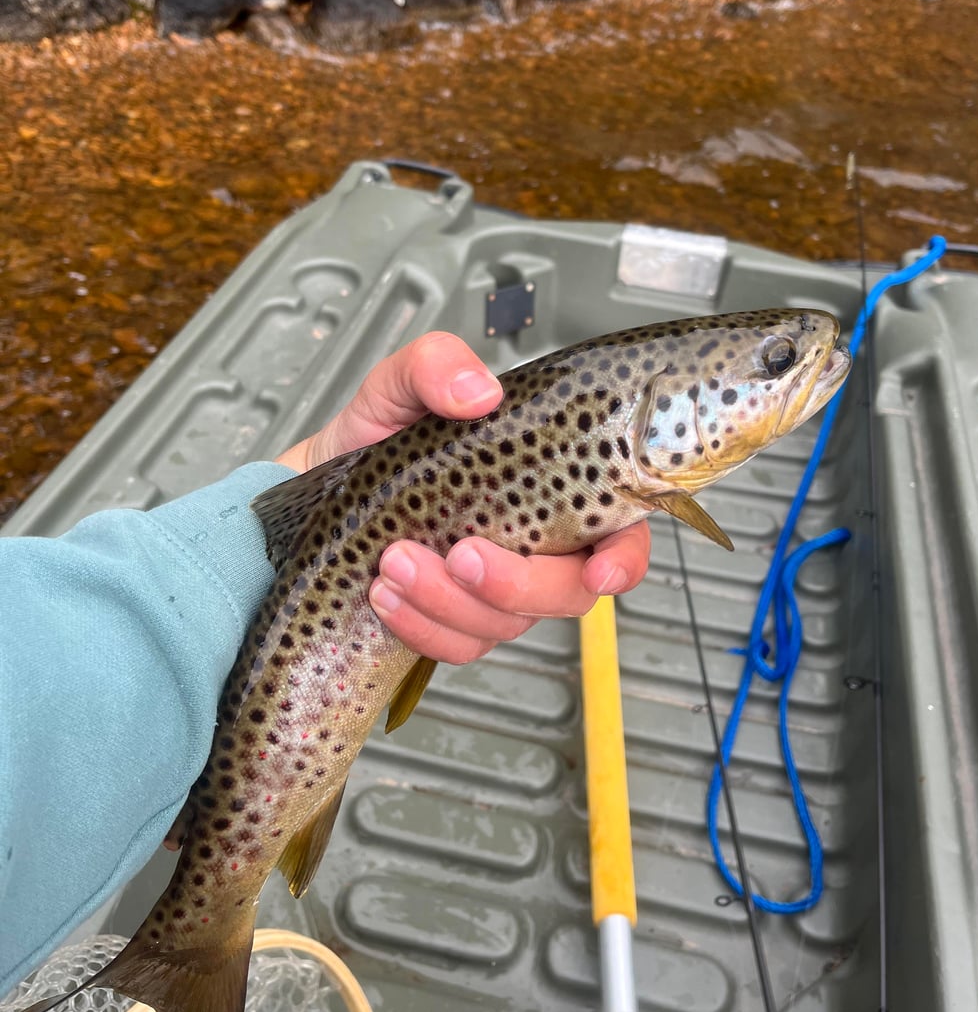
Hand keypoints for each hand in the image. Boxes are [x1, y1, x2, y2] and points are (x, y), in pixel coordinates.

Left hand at [276, 332, 650, 663]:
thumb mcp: (401, 382)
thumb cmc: (380, 432)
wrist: (319, 483)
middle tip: (459, 552)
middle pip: (568, 592)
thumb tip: (478, 391)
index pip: (619, 532)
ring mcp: (498, 590)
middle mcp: (537, 542)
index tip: (599, 569)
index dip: (623, 559)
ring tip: (394, 559)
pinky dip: (421, 626)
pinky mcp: (455, 623)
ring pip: (507, 624)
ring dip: (450, 601)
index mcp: (552, 484)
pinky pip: (458, 647)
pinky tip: (385, 594)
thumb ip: (437, 364)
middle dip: (516, 584)